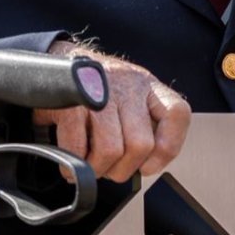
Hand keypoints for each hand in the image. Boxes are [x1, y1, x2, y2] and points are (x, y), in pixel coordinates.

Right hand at [33, 40, 190, 181]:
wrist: (57, 65)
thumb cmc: (96, 93)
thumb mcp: (128, 101)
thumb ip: (143, 127)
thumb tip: (145, 167)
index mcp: (148, 87)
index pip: (177, 114)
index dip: (168, 147)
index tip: (149, 165)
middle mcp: (128, 85)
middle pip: (141, 144)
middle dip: (122, 169)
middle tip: (109, 168)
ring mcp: (99, 91)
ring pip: (111, 149)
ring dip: (97, 169)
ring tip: (88, 164)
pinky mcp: (71, 100)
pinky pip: (77, 147)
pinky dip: (72, 163)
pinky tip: (70, 159)